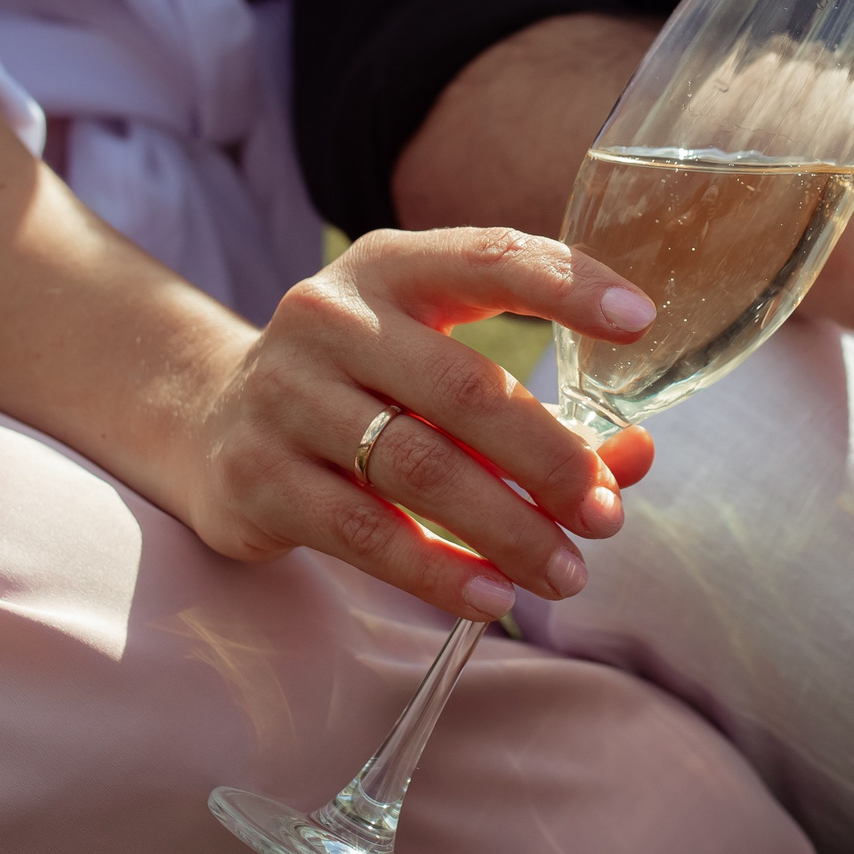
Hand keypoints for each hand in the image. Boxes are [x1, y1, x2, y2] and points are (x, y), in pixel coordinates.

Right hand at [179, 227, 659, 621]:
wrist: (211, 423)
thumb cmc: (362, 389)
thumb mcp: (437, 366)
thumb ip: (537, 406)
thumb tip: (636, 457)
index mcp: (389, 268)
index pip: (487, 257)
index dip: (566, 284)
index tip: (641, 319)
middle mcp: (329, 318)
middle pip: (464, 389)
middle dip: (551, 459)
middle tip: (605, 514)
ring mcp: (284, 396)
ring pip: (419, 468)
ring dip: (507, 529)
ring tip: (566, 571)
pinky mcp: (258, 477)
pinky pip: (365, 532)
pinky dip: (439, 572)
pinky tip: (494, 596)